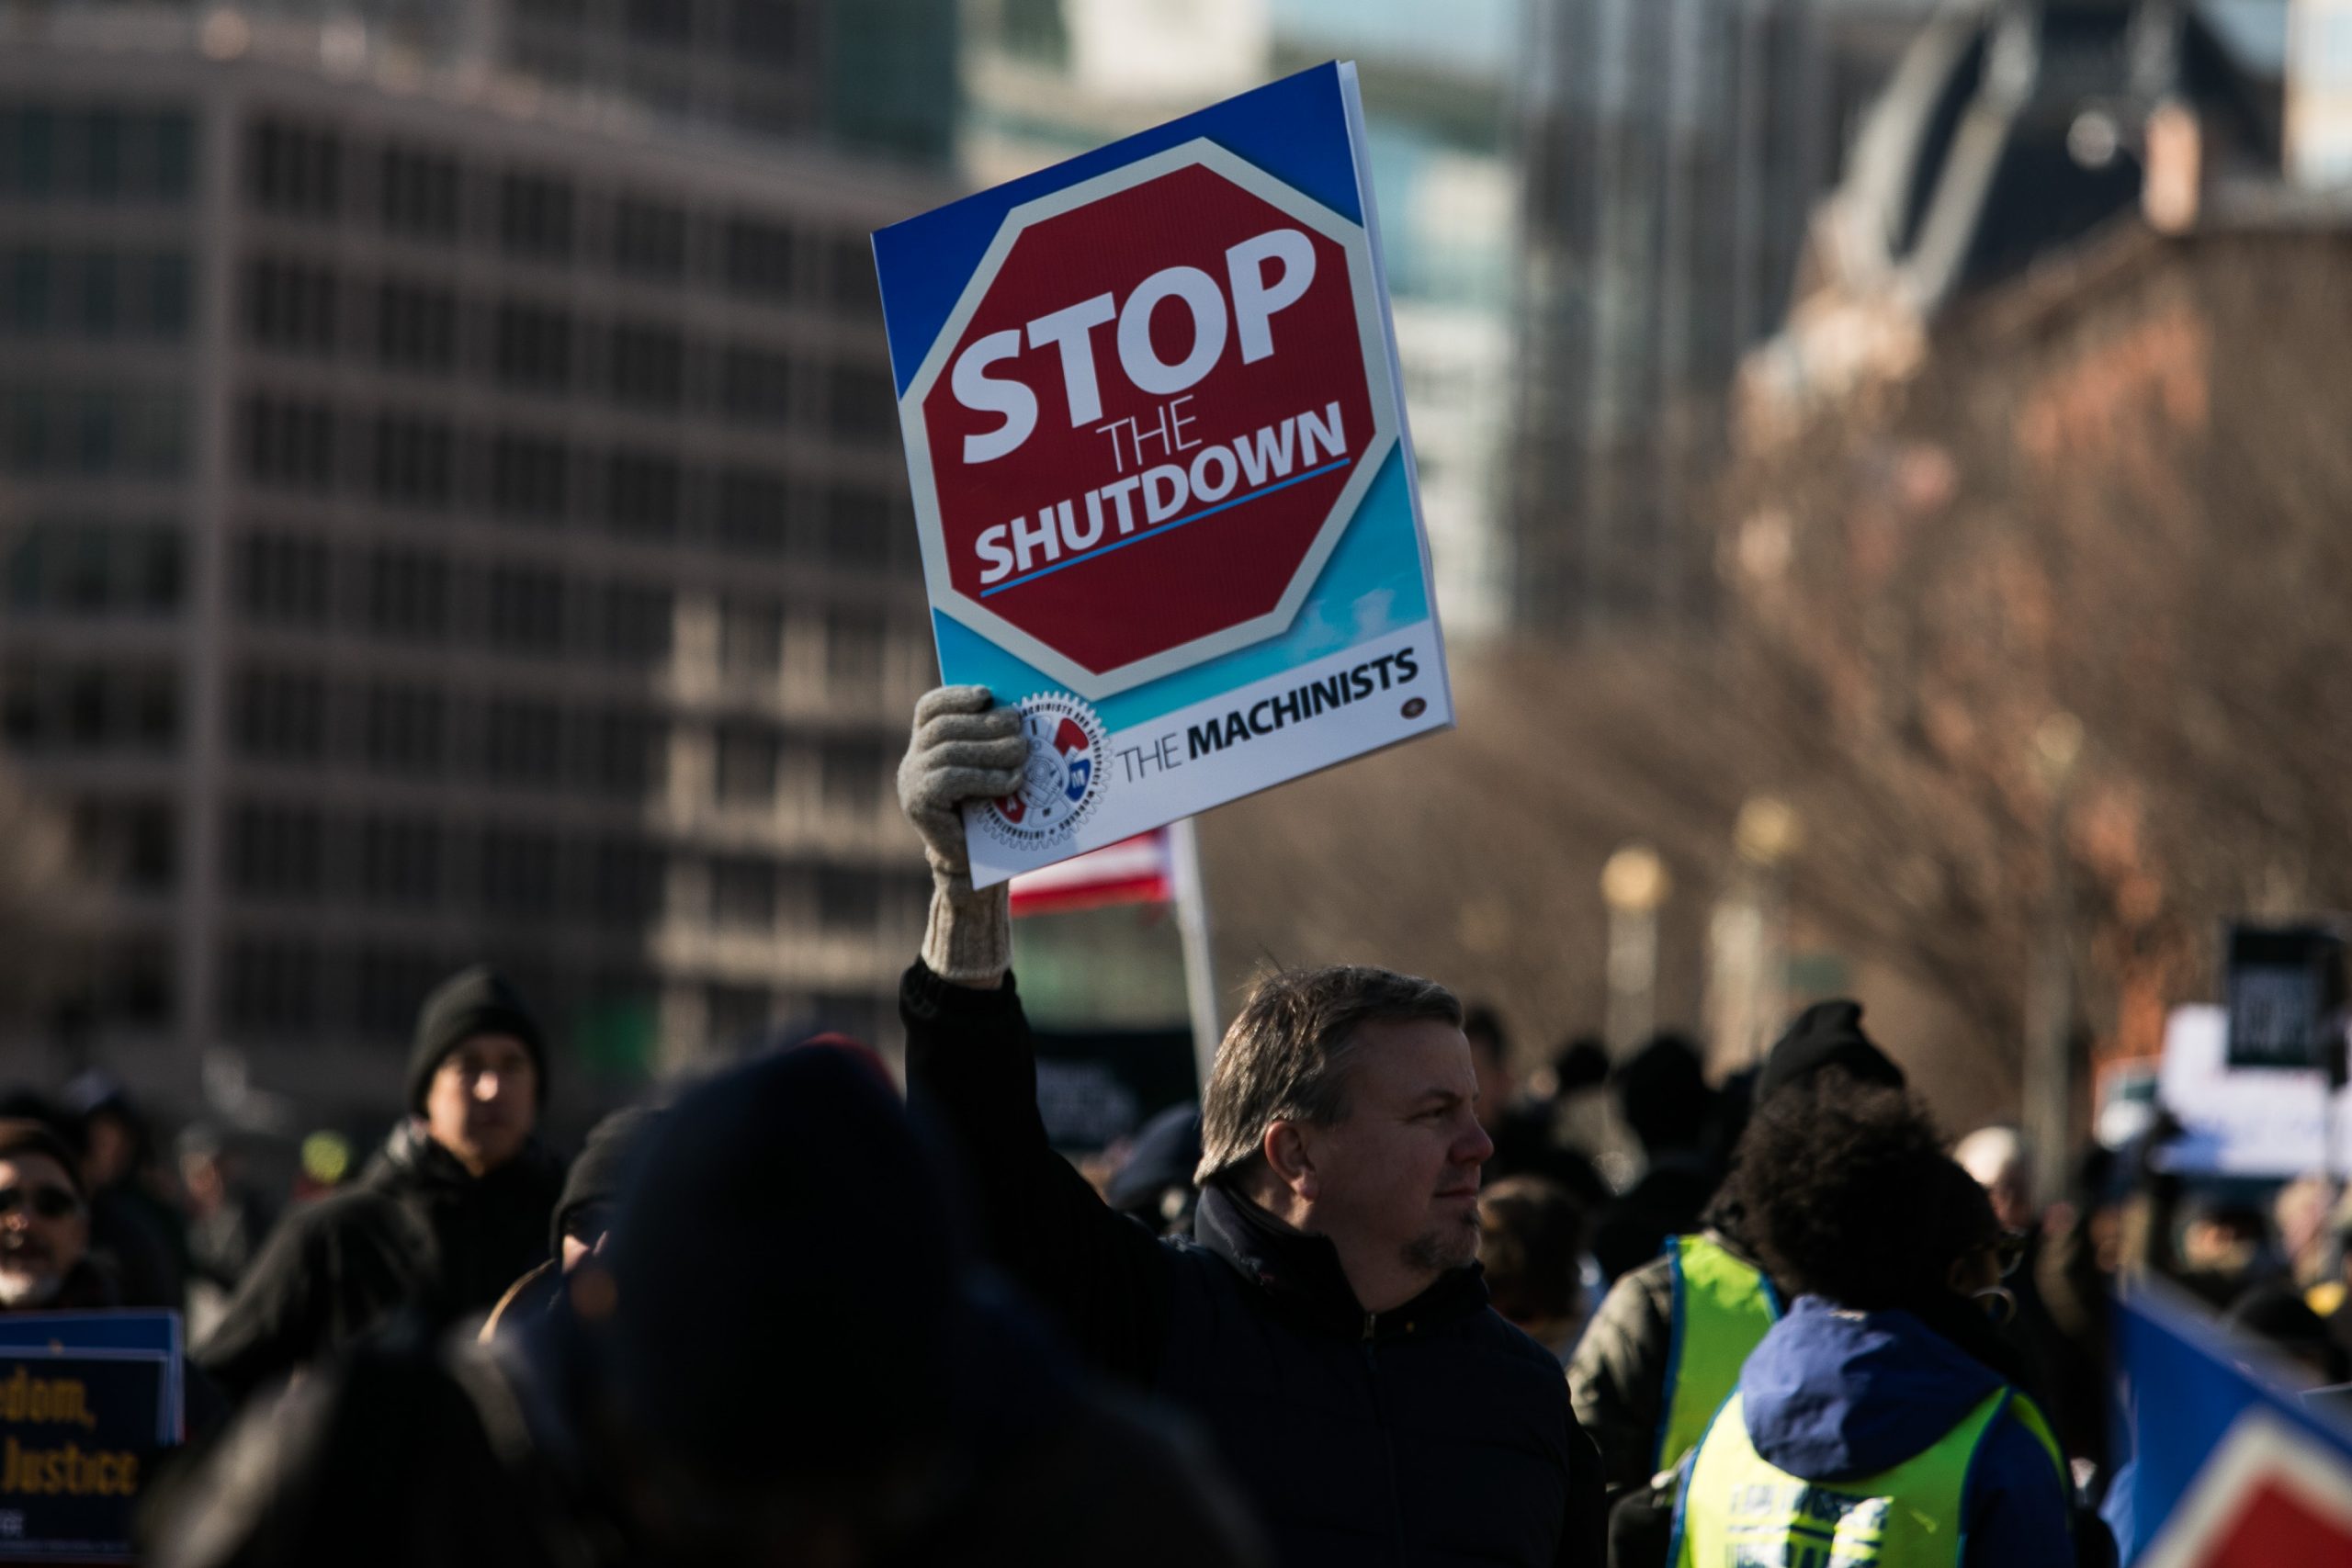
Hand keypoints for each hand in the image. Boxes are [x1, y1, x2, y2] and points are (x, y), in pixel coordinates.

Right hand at [898, 686, 1027, 877]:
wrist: (971, 861)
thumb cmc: (986, 810)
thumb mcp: (986, 768)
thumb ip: (990, 740)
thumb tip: (1015, 712)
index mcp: (923, 745)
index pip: (930, 708)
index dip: (956, 696)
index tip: (987, 695)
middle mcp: (912, 761)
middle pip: (944, 727)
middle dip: (985, 723)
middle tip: (1019, 725)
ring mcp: (910, 783)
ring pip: (951, 752)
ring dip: (992, 749)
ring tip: (1022, 752)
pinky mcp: (918, 804)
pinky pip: (953, 779)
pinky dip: (987, 777)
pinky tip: (1012, 780)